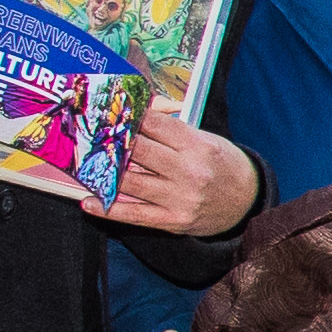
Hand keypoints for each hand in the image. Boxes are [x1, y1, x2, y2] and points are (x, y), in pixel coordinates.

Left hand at [103, 110, 259, 239]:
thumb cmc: (222, 166)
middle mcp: (189, 171)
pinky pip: (134, 215)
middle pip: (140, 150)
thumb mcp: (205, 139)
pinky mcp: (172, 221)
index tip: (113, 111)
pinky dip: (108, 210)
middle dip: (114, 140)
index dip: (131, 116)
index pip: (155, 125)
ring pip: (131, 181)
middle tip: (92, 132)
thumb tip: (137, 116)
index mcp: (198, 146)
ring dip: (104, 171)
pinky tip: (89, 202)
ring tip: (84, 163)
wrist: (247, 202)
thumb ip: (172, 130)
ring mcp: (179, 198)